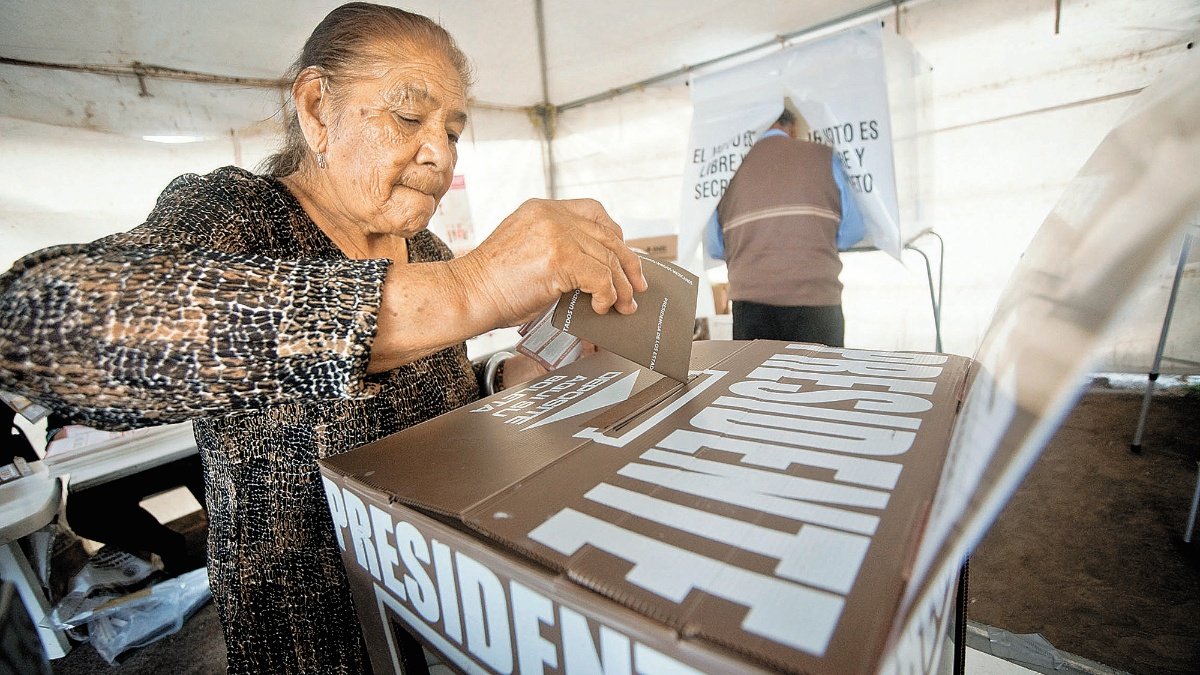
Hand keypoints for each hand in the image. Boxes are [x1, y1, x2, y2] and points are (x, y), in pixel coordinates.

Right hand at [453, 199, 647, 329]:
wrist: (467, 294)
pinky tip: (601, 307)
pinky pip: (600, 277)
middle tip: (636, 287)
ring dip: (621, 287)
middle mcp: (551, 215)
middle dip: (628, 264)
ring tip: (623, 306)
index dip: (615, 235)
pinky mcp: (560, 258)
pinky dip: (607, 295)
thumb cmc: (491, 284)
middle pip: (608, 235)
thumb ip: (557, 249)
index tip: (624, 257)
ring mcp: (556, 234)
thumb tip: (592, 271)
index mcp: (542, 209)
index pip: (594, 211)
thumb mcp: (526, 252)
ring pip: (608, 258)